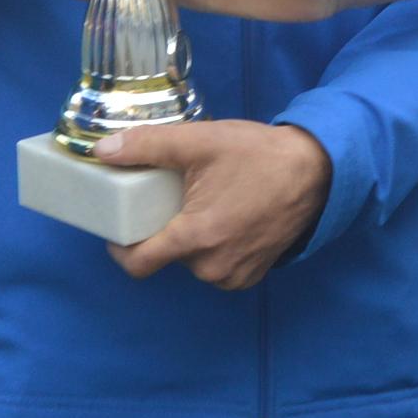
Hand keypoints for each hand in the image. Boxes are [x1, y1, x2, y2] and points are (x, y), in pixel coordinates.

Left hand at [96, 121, 331, 289]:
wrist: (315, 171)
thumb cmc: (256, 155)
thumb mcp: (199, 142)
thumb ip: (147, 145)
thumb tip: (102, 150)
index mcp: (196, 238)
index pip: (139, 264)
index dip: (120, 248)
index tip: (117, 229)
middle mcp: (213, 267)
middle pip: (167, 257)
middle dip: (163, 231)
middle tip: (172, 199)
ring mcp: (235, 275)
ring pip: (192, 263)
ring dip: (190, 240)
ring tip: (202, 205)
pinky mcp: (253, 276)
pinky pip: (217, 268)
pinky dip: (214, 249)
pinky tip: (224, 220)